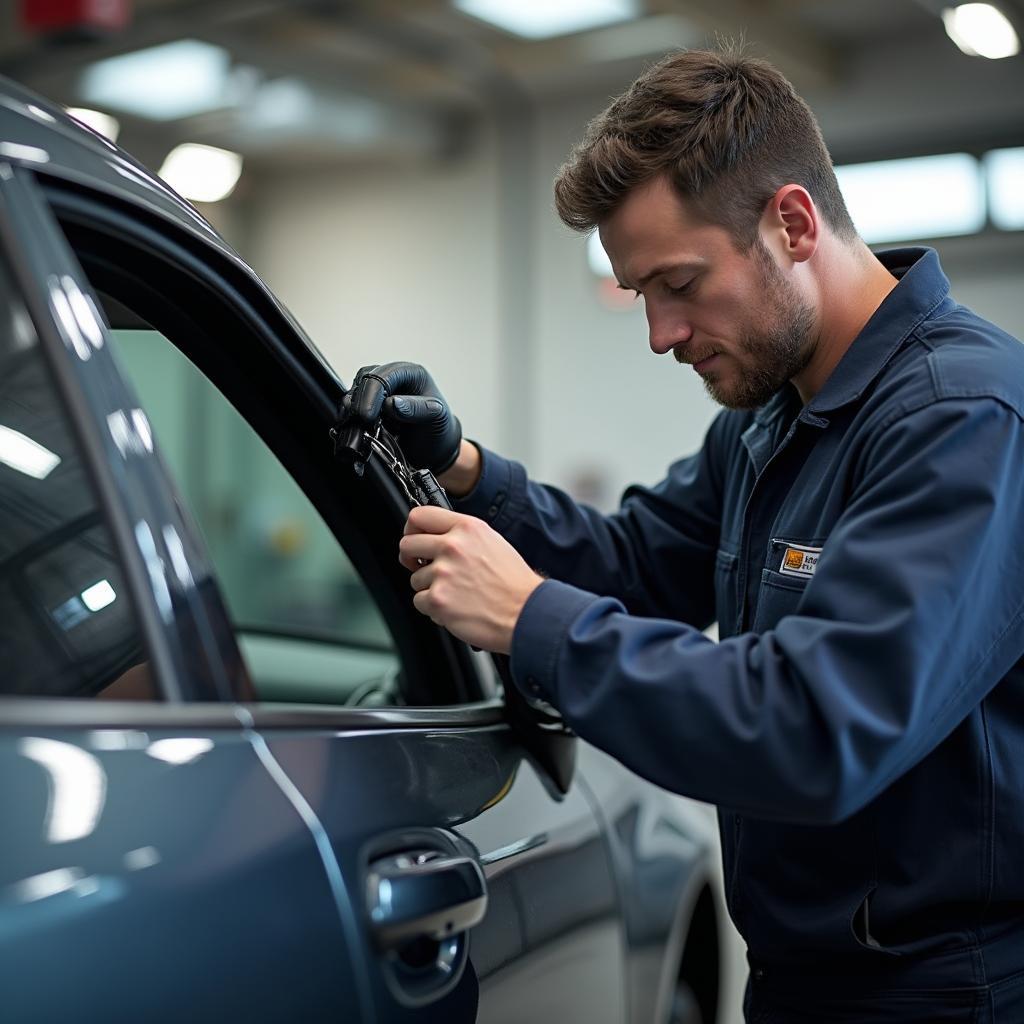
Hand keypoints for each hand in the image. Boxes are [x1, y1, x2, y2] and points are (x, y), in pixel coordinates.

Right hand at [341, 361, 461, 473]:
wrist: (433, 447)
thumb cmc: (438, 427)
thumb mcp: (437, 417)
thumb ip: (416, 408)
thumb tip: (391, 403)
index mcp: (410, 373)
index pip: (384, 375)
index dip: (372, 394)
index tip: (367, 416)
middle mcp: (392, 378)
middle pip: (365, 380)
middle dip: (360, 403)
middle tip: (360, 423)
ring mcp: (379, 391)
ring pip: (356, 392)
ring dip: (353, 410)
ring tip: (359, 428)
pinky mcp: (369, 406)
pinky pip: (353, 407)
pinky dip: (351, 419)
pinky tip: (355, 430)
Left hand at [399, 506, 543, 652]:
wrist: (525, 613)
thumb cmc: (513, 583)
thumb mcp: (492, 542)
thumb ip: (462, 536)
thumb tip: (436, 537)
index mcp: (467, 528)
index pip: (419, 515)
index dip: (412, 529)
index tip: (415, 539)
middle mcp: (453, 546)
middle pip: (407, 544)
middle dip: (411, 559)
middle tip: (422, 568)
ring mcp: (443, 573)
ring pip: (415, 578)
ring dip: (429, 588)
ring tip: (455, 593)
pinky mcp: (438, 599)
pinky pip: (419, 601)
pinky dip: (433, 608)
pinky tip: (454, 607)